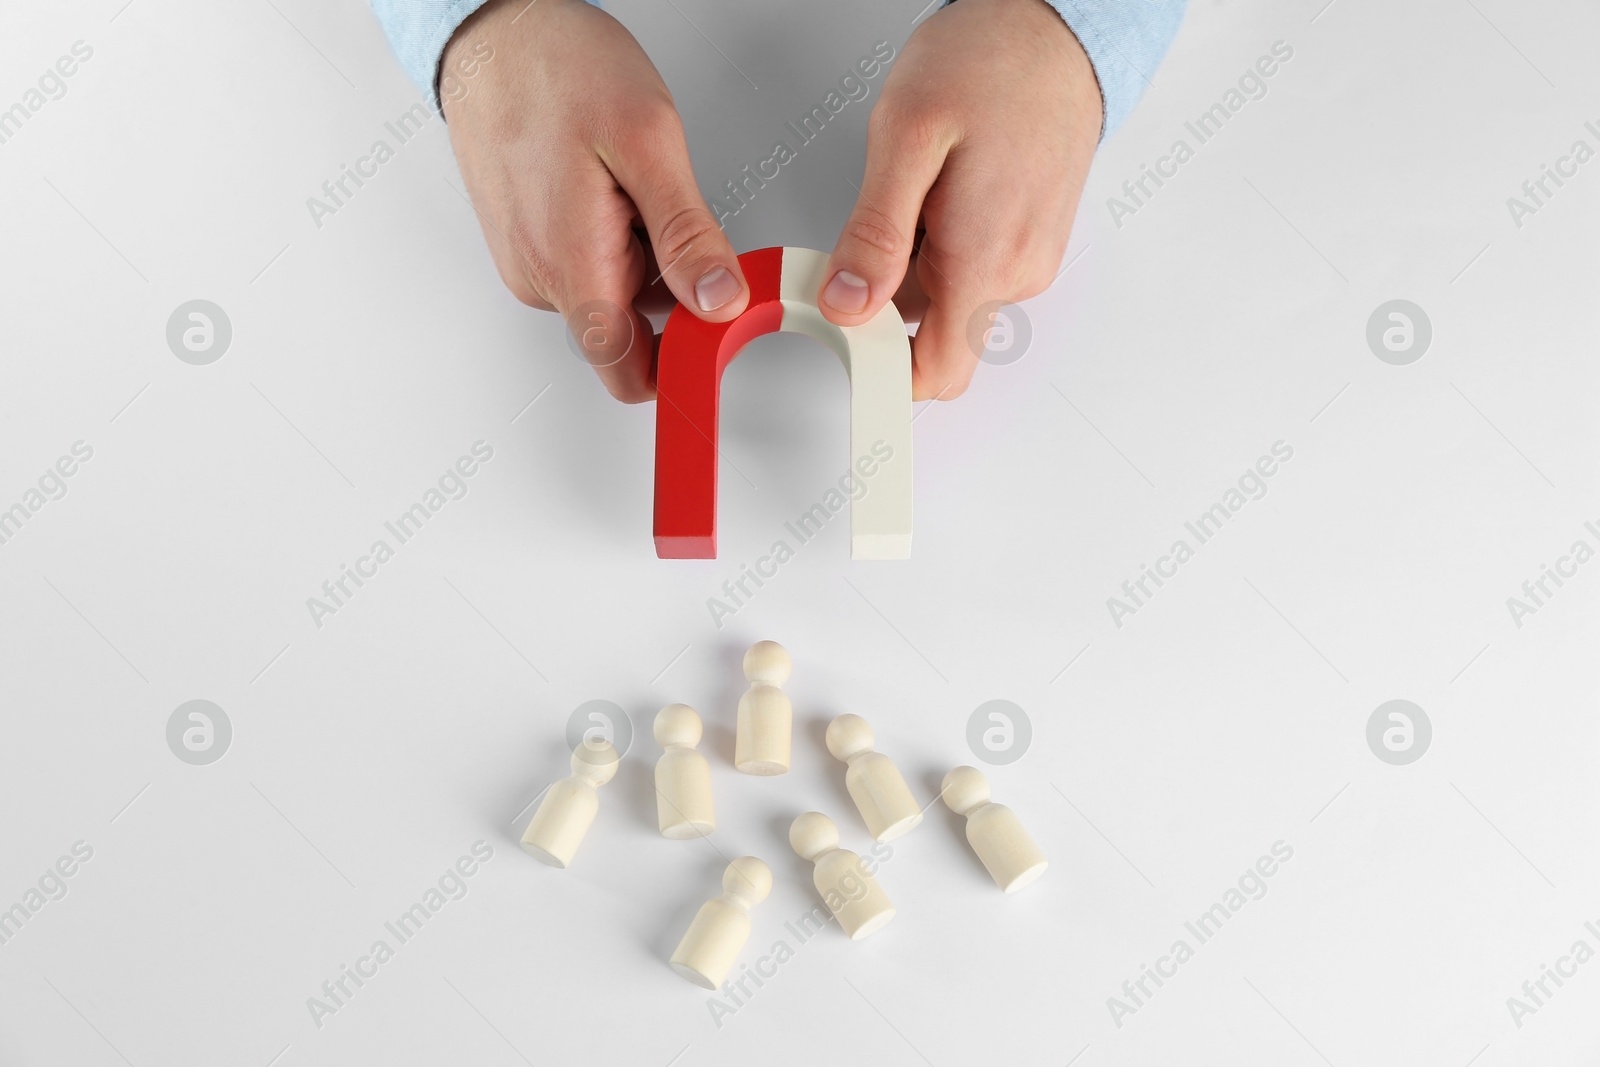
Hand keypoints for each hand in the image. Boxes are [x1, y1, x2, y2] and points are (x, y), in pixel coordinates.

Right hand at [442, 0, 748, 401]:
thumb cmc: (558, 68)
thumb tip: (719, 300)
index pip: (629, 374)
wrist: (493, 29)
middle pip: (630, 335)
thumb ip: (685, 234)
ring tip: (641, 189)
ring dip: (645, 262)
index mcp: (571, 265)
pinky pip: (589, 267)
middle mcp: (542, 278)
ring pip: (613, 298)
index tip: (719, 333)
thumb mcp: (648, 142)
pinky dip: (619, 240)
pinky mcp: (528, 242)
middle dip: (672, 298)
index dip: (681, 368)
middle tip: (688, 226)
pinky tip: (617, 189)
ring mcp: (529, 262)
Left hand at [818, 0, 1101, 399]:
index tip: (840, 343)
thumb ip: (876, 233)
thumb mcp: (907, 138)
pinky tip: (928, 198)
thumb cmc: (990, 61)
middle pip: (935, 339)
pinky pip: (972, 270)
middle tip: (849, 255)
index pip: (936, 374)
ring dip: (911, 272)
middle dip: (886, 311)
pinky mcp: (1029, 237)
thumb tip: (846, 305)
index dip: (882, 373)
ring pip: (950, 302)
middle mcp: (1017, 272)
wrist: (1055, 24)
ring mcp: (1028, 256)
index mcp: (985, 260)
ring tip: (899, 203)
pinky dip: (938, 249)